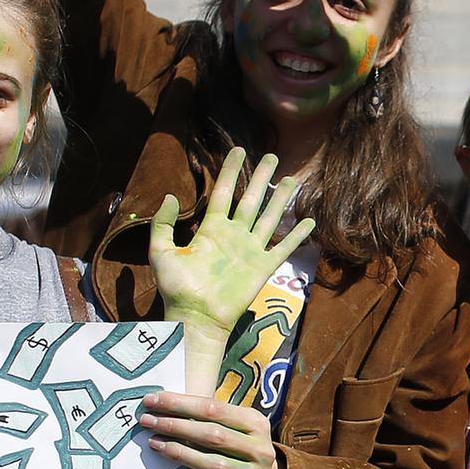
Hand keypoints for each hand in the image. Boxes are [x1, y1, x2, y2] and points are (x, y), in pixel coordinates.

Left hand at [139, 390, 281, 468]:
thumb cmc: (234, 449)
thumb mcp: (231, 427)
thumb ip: (206, 417)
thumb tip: (161, 404)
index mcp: (256, 423)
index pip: (214, 408)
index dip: (180, 403)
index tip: (152, 400)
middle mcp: (261, 449)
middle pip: (213, 435)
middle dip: (175, 426)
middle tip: (148, 421)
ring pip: (214, 465)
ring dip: (180, 453)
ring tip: (155, 443)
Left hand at [151, 147, 312, 338]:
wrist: (197, 317)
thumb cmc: (177, 288)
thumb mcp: (160, 251)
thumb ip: (163, 223)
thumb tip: (170, 195)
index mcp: (211, 229)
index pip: (225, 192)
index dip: (232, 171)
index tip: (239, 151)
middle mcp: (234, 235)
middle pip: (252, 200)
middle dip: (262, 178)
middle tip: (273, 157)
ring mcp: (251, 250)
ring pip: (269, 218)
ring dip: (281, 199)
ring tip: (293, 181)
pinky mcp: (264, 267)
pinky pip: (284, 247)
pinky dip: (296, 235)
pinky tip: (309, 221)